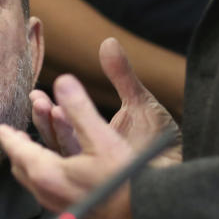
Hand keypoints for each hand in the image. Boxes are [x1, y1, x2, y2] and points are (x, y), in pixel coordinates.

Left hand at [0, 72, 138, 218]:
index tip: (1, 127)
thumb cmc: (127, 180)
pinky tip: (57, 170)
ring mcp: (59, 207)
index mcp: (47, 174)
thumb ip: (80, 109)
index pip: (18, 150)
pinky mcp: (72, 214)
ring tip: (33, 149)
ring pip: (34, 181)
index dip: (9, 137)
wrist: (147, 217)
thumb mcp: (103, 138)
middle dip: (18, 148)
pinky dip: (45, 174)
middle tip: (16, 135)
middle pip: (22, 167)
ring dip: (32, 161)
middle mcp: (47, 193)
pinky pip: (47, 190)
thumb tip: (62, 80)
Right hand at [32, 38, 180, 162]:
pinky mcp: (103, 176)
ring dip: (52, 128)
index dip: (47, 110)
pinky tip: (67, 121)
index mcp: (91, 138)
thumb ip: (121, 75)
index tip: (36, 94)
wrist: (182, 163)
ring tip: (49, 107)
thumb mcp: (138, 101)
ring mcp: (95, 167)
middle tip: (38, 100)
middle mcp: (88, 155)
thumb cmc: (161, 137)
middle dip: (43, 119)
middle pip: (56, 138)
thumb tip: (108, 42)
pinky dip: (71, 141)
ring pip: (63, 150)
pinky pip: (81, 162)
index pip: (61, 125)